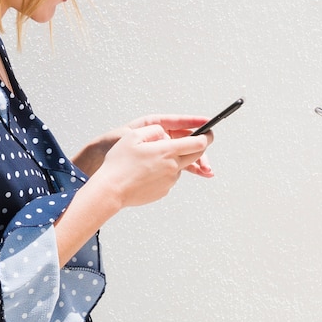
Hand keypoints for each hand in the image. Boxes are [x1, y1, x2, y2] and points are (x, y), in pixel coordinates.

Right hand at [72, 114, 212, 176]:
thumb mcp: (133, 136)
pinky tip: (147, 172)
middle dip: (200, 148)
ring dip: (175, 160)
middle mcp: (173, 166)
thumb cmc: (119, 162)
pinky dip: (164, 172)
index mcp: (167, 151)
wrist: (112, 190)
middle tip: (197, 142)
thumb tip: (165, 132)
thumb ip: (153, 131)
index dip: (206, 136)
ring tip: (153, 159)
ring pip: (180, 167)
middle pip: (196, 156)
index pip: (197, 143)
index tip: (209, 132)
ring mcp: (170, 180)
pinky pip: (170, 178)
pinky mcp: (165, 190)